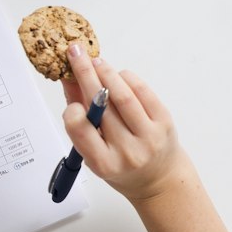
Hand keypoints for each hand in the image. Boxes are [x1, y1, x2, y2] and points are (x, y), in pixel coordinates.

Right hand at [62, 41, 189, 203]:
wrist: (159, 178)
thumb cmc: (121, 167)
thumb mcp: (93, 153)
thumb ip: (78, 119)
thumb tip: (67, 80)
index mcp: (104, 164)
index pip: (82, 132)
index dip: (73, 111)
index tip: (70, 100)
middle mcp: (128, 152)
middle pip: (102, 107)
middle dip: (86, 75)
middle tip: (75, 53)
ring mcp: (149, 137)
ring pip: (123, 96)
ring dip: (106, 73)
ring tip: (95, 61)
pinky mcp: (164, 123)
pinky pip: (143, 92)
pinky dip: (127, 78)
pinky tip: (118, 74)